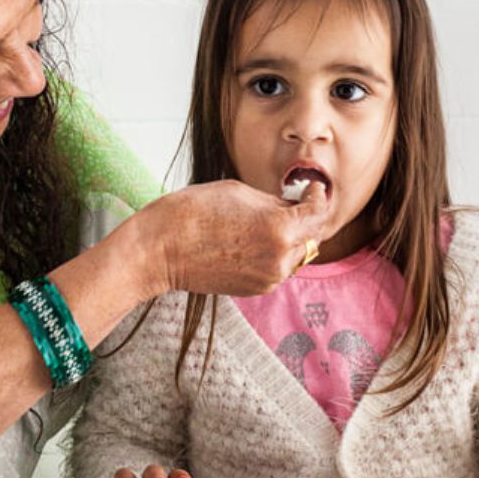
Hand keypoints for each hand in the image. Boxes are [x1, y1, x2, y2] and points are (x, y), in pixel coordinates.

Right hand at [139, 179, 330, 297]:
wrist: (160, 249)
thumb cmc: (192, 213)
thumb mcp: (240, 193)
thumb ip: (274, 202)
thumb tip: (291, 206)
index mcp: (279, 229)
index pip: (317, 213)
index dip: (318, 196)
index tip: (313, 189)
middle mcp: (279, 259)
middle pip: (312, 237)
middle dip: (308, 218)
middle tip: (296, 202)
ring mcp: (268, 278)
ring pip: (297, 255)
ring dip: (293, 238)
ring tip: (274, 221)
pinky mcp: (254, 288)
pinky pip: (278, 269)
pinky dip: (277, 254)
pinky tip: (258, 239)